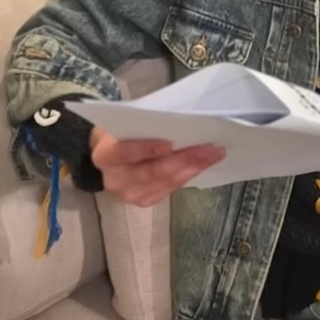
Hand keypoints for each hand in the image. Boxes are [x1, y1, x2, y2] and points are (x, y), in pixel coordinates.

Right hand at [89, 126, 224, 207]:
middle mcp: (115, 179)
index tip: (170, 143)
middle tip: (210, 147)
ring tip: (214, 154)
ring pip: (165, 182)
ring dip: (193, 168)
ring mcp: (129, 194)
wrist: (109, 156)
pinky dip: (187, 176)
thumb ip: (141, 122)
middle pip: (153, 171)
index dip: (147, 149)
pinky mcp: (143, 201)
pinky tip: (202, 165)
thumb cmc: (120, 132)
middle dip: (184, 159)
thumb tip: (176, 118)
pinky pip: (169, 189)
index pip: (124, 152)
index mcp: (105, 155)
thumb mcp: (124, 121)